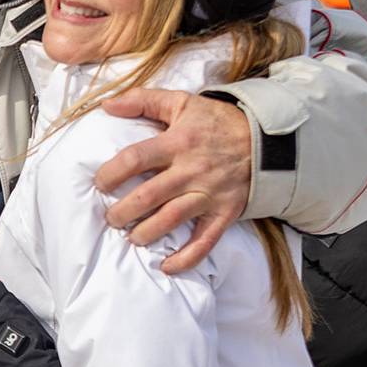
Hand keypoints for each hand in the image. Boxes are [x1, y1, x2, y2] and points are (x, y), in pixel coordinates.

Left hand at [95, 90, 250, 272]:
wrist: (267, 140)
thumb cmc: (218, 121)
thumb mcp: (182, 102)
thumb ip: (144, 100)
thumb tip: (107, 104)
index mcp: (177, 142)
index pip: (135, 159)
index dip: (111, 174)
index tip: (100, 184)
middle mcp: (191, 170)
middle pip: (148, 196)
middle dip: (123, 212)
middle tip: (111, 218)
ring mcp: (208, 194)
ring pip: (170, 220)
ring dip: (145, 233)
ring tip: (132, 237)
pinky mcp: (224, 213)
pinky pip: (204, 241)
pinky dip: (186, 258)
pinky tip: (166, 267)